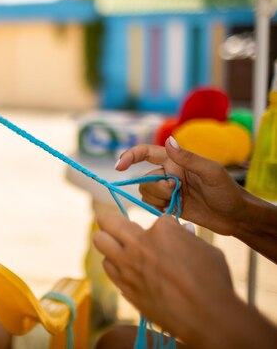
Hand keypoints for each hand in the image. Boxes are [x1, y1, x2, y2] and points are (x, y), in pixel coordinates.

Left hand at [93, 212, 235, 345]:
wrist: (207, 318)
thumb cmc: (213, 282)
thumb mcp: (205, 250)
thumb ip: (187, 238)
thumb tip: (183, 231)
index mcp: (161, 231)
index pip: (156, 218)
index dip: (166, 227)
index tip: (172, 235)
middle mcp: (138, 245)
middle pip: (106, 221)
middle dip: (111, 220)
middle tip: (119, 226)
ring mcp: (127, 267)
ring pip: (101, 244)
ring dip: (112, 245)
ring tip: (125, 251)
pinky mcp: (124, 287)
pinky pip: (109, 268)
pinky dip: (116, 266)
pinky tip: (129, 270)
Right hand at [115, 137, 247, 235]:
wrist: (236, 217)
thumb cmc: (227, 191)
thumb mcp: (211, 172)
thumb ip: (188, 157)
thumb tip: (169, 140)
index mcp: (176, 161)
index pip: (146, 153)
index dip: (130, 156)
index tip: (119, 166)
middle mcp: (168, 174)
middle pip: (144, 179)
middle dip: (156, 187)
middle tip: (175, 192)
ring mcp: (168, 190)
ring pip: (145, 193)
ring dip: (157, 199)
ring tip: (176, 203)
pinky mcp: (168, 206)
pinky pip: (151, 206)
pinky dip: (158, 209)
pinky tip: (173, 211)